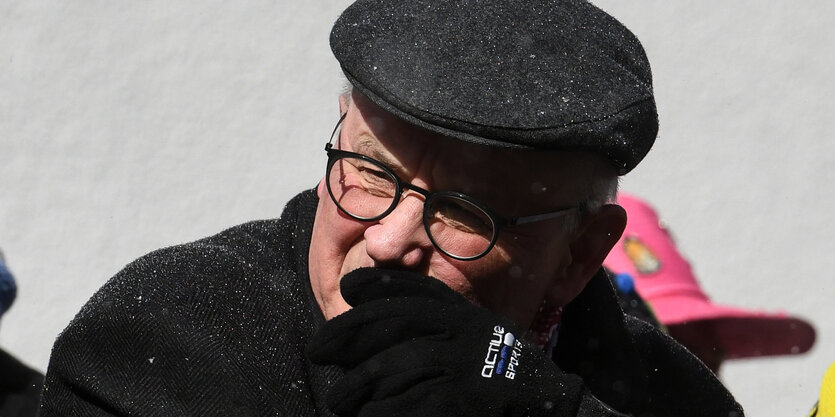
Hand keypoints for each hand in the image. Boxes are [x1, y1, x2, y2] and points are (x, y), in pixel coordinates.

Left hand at [308, 268, 590, 415]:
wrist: (547, 404)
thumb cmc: (496, 366)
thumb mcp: (469, 328)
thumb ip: (428, 308)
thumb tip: (361, 293)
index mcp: (461, 314)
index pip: (411, 291)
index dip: (375, 287)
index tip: (345, 291)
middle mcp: (461, 334)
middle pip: (391, 326)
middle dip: (347, 337)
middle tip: (318, 351)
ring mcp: (463, 368)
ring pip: (394, 369)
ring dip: (358, 386)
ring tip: (339, 401)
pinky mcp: (463, 401)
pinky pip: (410, 404)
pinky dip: (384, 411)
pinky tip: (370, 415)